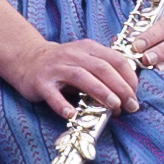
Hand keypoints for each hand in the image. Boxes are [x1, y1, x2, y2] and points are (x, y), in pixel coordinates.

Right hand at [0, 27, 146, 117]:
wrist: (28, 59)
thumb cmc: (63, 64)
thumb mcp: (85, 59)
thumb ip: (103, 71)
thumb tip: (127, 94)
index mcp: (88, 48)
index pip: (115, 59)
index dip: (129, 77)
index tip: (135, 94)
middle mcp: (73, 55)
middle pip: (102, 68)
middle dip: (120, 87)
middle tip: (130, 105)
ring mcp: (56, 68)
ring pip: (81, 77)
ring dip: (100, 92)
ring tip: (113, 107)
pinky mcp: (41, 82)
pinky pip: (53, 95)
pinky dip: (62, 105)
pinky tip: (72, 115)